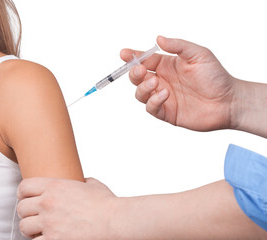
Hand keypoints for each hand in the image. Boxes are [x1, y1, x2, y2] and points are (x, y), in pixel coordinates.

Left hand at [17, 177, 117, 239]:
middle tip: (35, 217)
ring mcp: (49, 223)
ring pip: (24, 227)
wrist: (115, 221)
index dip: (23, 194)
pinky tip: (49, 239)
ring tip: (41, 231)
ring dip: (31, 229)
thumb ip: (81, 182)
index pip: (24, 187)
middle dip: (27, 213)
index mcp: (55, 186)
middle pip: (21, 208)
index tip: (27, 199)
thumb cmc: (107, 204)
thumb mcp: (92, 184)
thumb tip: (80, 182)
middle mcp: (48, 203)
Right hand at [121, 36, 237, 130]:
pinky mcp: (167, 112)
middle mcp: (162, 81)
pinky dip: (153, 101)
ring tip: (155, 83)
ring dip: (142, 87)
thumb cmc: (216, 76)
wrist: (228, 101)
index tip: (124, 53)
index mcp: (167, 66)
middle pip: (137, 77)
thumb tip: (158, 38)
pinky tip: (164, 95)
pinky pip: (151, 108)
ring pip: (140, 93)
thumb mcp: (199, 54)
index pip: (144, 60)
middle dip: (134, 73)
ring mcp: (163, 97)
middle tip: (140, 69)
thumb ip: (178, 46)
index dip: (132, 56)